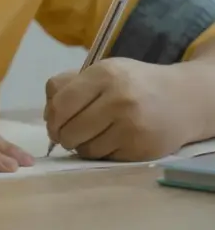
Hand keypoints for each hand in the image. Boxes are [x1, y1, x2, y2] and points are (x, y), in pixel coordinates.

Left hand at [44, 58, 190, 161]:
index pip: (60, 103)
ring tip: (91, 136)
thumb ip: (70, 85)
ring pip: (84, 148)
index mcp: (104, 74)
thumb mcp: (104, 71)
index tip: (53, 124)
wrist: (183, 99)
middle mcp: (118, 98)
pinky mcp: (140, 148)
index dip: (51, 118)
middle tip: (67, 134)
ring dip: (81, 146)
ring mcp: (130, 125)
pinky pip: (103, 158)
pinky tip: (110, 141)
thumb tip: (47, 114)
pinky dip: (100, 153)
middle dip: (62, 136)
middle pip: (69, 129)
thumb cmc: (134, 84)